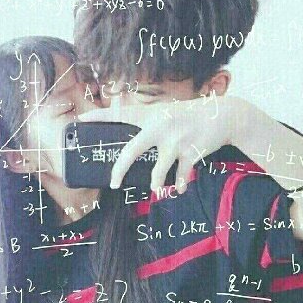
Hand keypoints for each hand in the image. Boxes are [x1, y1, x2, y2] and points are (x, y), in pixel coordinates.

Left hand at [78, 97, 233, 192]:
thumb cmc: (190, 116)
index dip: (98, 117)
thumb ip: (150, 124)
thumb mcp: (167, 113)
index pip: (119, 114)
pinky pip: (181, 175)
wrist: (223, 115)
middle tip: (114, 184)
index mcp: (151, 116)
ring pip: (158, 170)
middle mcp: (161, 127)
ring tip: (157, 189)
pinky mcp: (192, 151)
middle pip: (132, 150)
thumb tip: (133, 145)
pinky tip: (180, 188)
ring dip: (157, 183)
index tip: (79, 121)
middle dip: (120, 169)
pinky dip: (180, 184)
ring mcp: (176, 140)